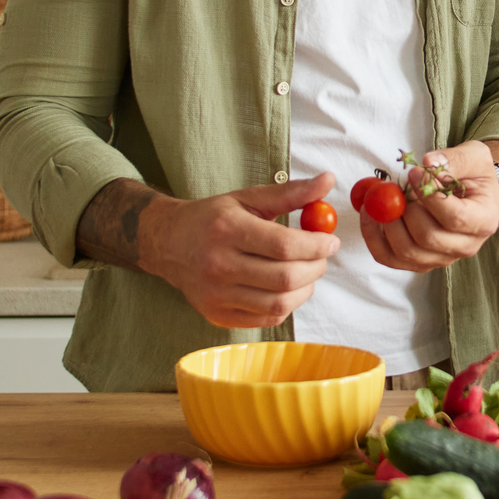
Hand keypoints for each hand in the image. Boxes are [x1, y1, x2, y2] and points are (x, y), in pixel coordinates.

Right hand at [137, 174, 340, 328]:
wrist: (168, 243)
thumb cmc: (213, 218)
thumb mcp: (248, 198)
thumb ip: (291, 193)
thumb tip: (328, 180)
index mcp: (227, 230)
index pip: (284, 245)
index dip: (317, 245)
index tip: (331, 241)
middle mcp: (218, 265)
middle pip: (285, 278)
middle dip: (316, 267)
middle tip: (322, 257)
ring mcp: (216, 295)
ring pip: (279, 303)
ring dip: (305, 289)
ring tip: (306, 272)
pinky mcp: (217, 315)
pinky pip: (267, 318)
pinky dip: (287, 304)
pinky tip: (286, 288)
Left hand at [360, 140, 498, 272]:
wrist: (473, 194)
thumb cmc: (475, 175)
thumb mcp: (474, 157)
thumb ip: (455, 159)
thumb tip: (428, 164)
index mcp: (483, 221)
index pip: (455, 217)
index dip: (429, 196)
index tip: (412, 173)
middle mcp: (466, 246)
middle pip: (428, 237)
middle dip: (404, 210)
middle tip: (393, 187)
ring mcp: (442, 258)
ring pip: (407, 251)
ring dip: (387, 223)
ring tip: (381, 198)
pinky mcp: (421, 261)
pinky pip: (391, 258)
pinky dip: (374, 238)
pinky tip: (369, 215)